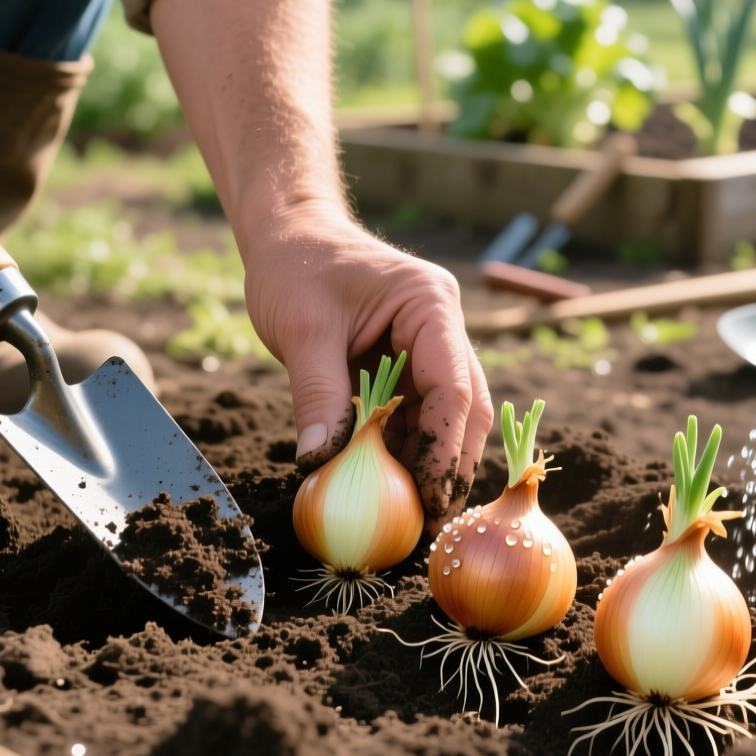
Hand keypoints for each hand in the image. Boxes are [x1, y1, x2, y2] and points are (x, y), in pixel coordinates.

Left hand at [151, 0, 494, 523]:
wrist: (290, 234)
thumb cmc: (296, 267)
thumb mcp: (301, 330)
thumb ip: (317, 394)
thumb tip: (319, 462)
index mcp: (429, 306)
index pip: (453, 385)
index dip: (444, 445)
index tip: (429, 494)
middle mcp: (442, 329)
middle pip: (464, 408)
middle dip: (450, 465)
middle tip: (432, 521)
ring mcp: (429, 347)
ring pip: (446, 417)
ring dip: (430, 463)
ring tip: (413, 516)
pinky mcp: (409, 365)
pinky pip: (416, 415)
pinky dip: (405, 450)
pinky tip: (391, 488)